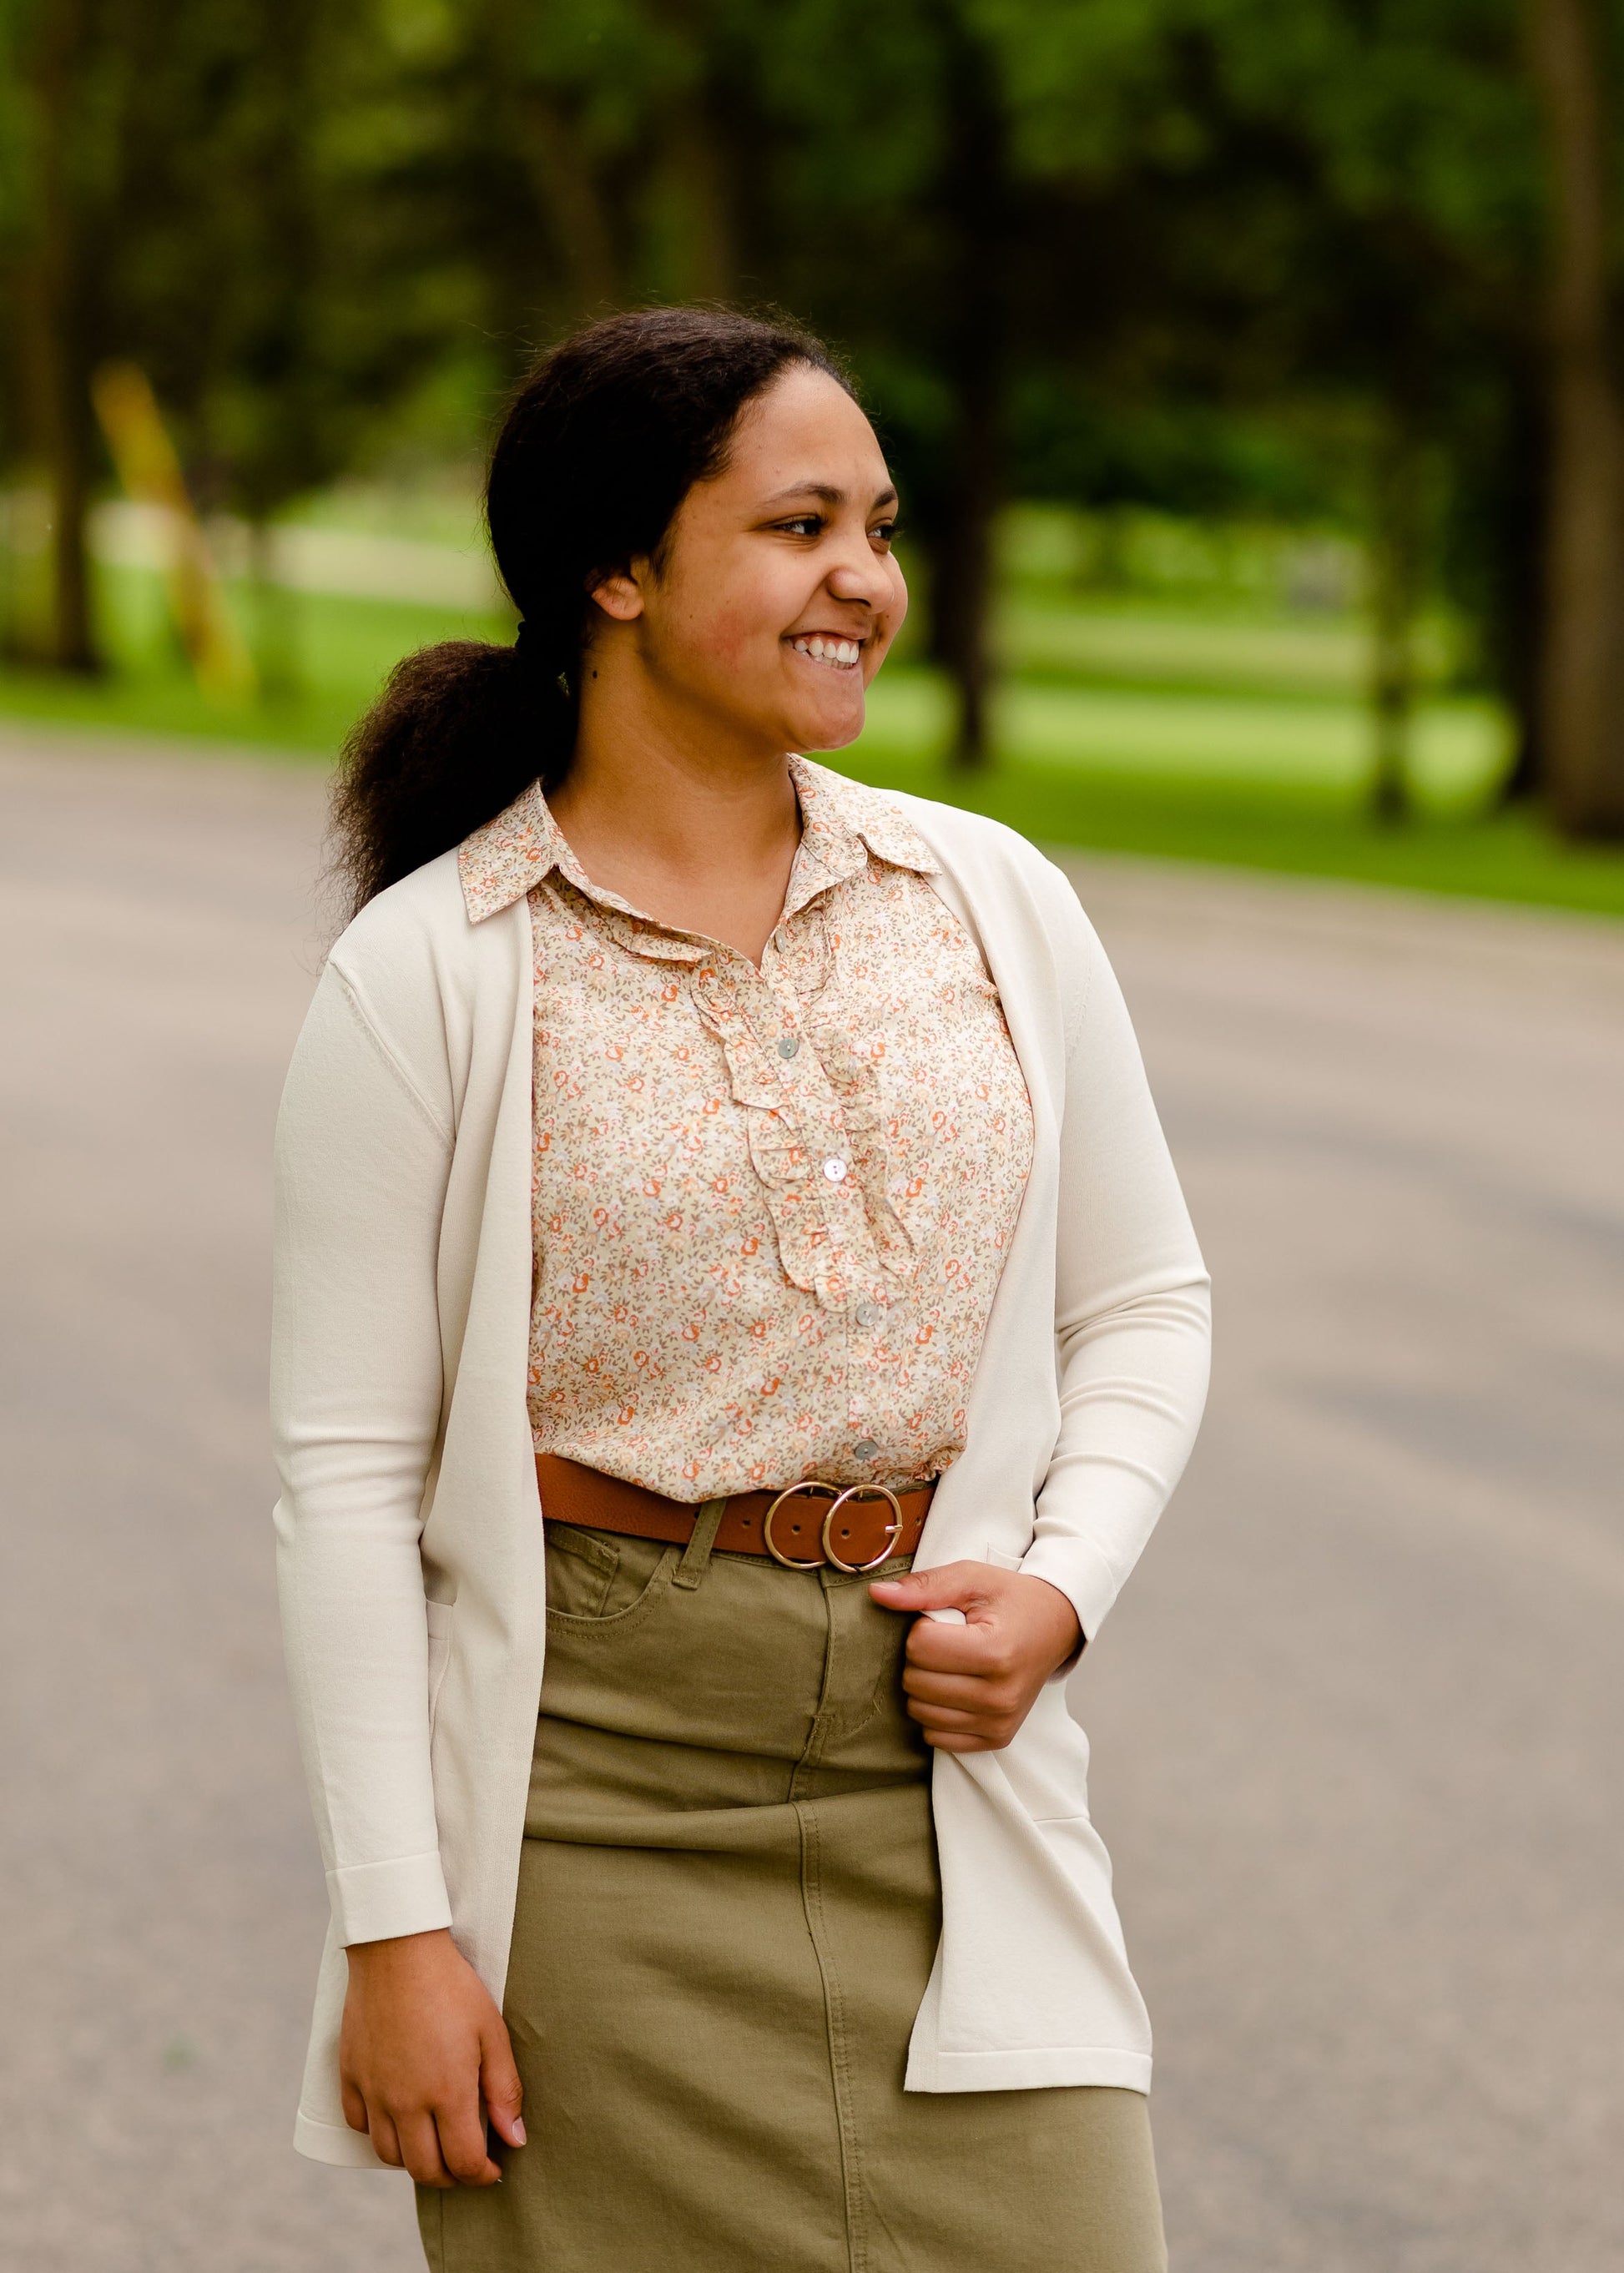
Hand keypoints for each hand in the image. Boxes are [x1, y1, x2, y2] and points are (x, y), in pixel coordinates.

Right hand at [339, 1928, 524, 2186]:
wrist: (398, 1949)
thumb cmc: (452, 1986)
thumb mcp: (491, 2032)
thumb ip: (503, 2090)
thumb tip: (515, 2139)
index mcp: (446, 2093)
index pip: (463, 2162)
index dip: (482, 2175)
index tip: (494, 2168)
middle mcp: (405, 2102)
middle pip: (424, 2170)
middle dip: (450, 2176)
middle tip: (466, 2161)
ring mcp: (374, 2092)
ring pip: (389, 2155)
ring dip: (414, 2158)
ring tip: (434, 2140)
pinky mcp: (350, 2076)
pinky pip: (359, 2125)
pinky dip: (379, 2132)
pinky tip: (398, 2117)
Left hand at [869, 1563, 1082, 1751]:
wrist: (1057, 1626)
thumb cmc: (1012, 1600)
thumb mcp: (973, 1579)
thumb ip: (925, 1586)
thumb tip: (877, 1595)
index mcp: (996, 1653)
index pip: (919, 1647)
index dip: (922, 1628)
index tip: (945, 1621)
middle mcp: (1000, 1696)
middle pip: (915, 1682)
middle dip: (921, 1657)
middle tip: (949, 1641)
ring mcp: (1000, 1722)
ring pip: (920, 1712)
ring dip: (925, 1685)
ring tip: (954, 1663)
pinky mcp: (997, 1739)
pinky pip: (936, 1736)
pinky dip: (936, 1712)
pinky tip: (956, 1689)